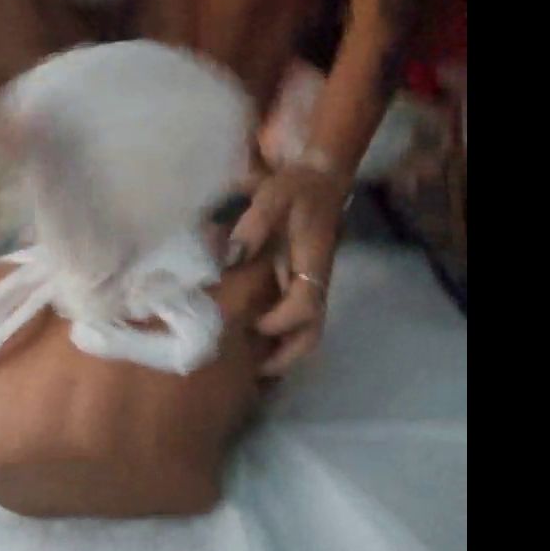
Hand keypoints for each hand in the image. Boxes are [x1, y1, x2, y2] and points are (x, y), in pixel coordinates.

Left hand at [228, 164, 347, 376]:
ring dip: (281, 352)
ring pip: (306, 332)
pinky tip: (251, 342)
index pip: (303, 307)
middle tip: (252, 372)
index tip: (252, 325)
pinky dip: (279, 338)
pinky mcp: (302, 285)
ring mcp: (311, 286)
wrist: (319, 178)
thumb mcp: (271, 198)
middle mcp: (315, 282)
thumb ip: (252, 227)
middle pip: (311, 334)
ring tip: (248, 366)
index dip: (279, 322)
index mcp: (311, 265)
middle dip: (285, 357)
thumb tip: (230, 258)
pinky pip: (296, 321)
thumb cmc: (294, 189)